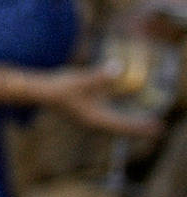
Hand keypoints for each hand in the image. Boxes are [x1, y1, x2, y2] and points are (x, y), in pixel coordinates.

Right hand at [39, 66, 163, 137]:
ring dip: (129, 123)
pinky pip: (109, 119)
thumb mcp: (82, 80)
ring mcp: (90, 119)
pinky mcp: (85, 114)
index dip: (142, 125)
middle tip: (156, 126)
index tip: (158, 126)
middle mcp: (95, 122)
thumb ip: (101, 76)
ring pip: (116, 125)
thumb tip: (119, 68)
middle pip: (123, 128)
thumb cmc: (59, 88)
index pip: (125, 125)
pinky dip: (119, 118)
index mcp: (96, 118)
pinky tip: (121, 112)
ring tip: (142, 122)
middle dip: (139, 127)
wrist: (39, 92)